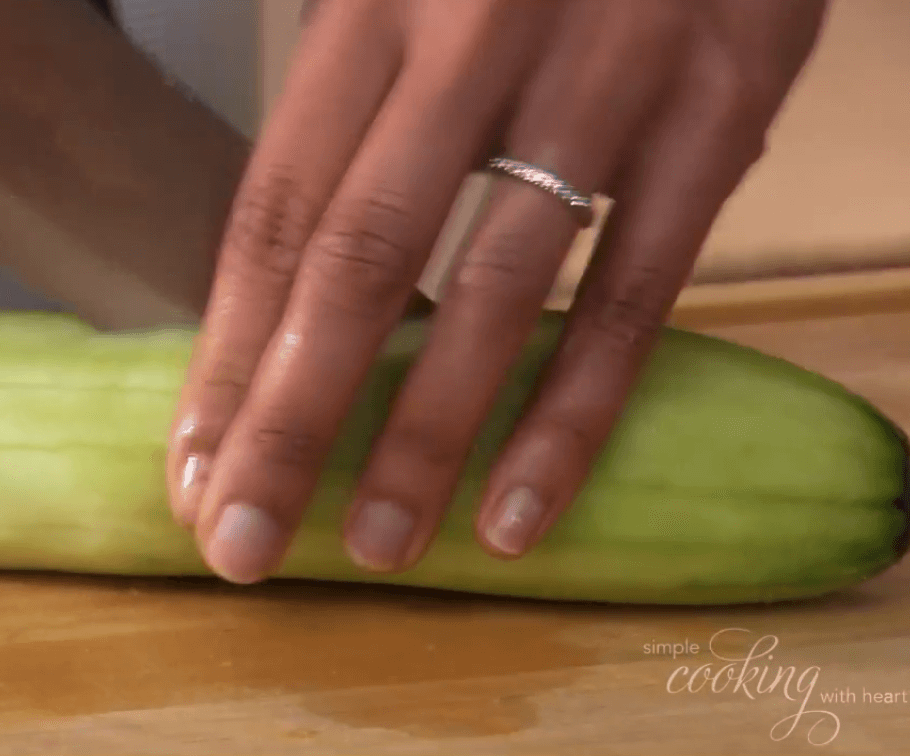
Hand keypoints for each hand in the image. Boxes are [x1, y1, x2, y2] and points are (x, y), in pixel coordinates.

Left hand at [166, 0, 827, 582]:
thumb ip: (350, 113)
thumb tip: (280, 278)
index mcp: (373, 9)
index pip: (276, 211)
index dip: (226, 351)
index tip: (191, 466)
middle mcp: (471, 40)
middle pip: (355, 263)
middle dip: (286, 419)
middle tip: (237, 544)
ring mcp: (601, 78)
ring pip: (493, 289)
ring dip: (423, 437)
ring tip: (375, 548)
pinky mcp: (718, 110)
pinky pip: (637, 291)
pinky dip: (574, 411)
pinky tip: (519, 509)